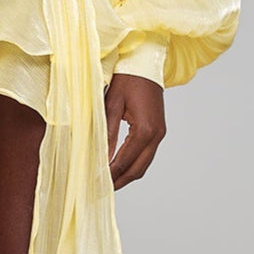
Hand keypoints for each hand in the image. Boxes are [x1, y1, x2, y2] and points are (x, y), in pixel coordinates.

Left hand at [105, 72, 165, 188]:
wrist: (146, 64)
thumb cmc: (127, 79)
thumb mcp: (111, 105)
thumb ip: (106, 133)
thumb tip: (100, 158)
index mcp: (145, 129)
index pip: (124, 161)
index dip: (109, 175)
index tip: (94, 183)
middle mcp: (156, 135)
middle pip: (138, 169)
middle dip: (119, 181)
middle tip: (100, 190)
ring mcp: (160, 134)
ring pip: (143, 165)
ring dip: (126, 175)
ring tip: (107, 182)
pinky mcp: (158, 131)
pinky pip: (146, 155)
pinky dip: (132, 164)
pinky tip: (118, 167)